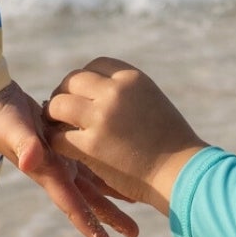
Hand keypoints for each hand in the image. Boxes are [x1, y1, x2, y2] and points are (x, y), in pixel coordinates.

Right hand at [0, 81, 139, 236]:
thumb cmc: (0, 115)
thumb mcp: (12, 128)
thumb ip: (22, 144)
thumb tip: (31, 160)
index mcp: (47, 172)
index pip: (72, 205)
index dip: (90, 227)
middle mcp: (56, 170)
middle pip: (89, 201)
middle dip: (110, 218)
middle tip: (134, 233)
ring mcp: (60, 158)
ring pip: (93, 182)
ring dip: (113, 195)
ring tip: (137, 205)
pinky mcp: (64, 143)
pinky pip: (91, 161)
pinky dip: (106, 169)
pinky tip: (124, 171)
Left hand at [45, 58, 207, 214]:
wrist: (182, 172)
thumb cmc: (171, 143)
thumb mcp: (152, 102)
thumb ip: (126, 93)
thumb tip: (98, 91)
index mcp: (133, 78)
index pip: (96, 65)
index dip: (85, 80)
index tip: (82, 94)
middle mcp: (115, 91)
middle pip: (72, 81)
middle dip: (64, 95)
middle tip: (62, 112)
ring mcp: (101, 117)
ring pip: (58, 106)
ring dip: (53, 117)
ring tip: (57, 128)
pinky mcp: (91, 145)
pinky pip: (58, 138)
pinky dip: (56, 143)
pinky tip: (65, 150)